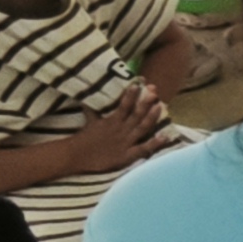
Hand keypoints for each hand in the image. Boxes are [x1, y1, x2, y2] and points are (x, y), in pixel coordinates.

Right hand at [56, 84, 170, 171]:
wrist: (77, 157)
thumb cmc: (84, 139)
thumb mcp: (90, 122)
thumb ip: (93, 109)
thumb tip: (88, 96)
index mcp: (112, 121)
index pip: (123, 105)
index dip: (131, 95)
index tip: (138, 84)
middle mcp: (120, 130)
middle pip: (136, 114)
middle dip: (145, 103)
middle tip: (154, 91)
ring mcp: (125, 142)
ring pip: (142, 128)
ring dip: (152, 117)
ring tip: (160, 106)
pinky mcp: (127, 155)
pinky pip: (142, 149)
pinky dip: (154, 144)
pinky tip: (165, 137)